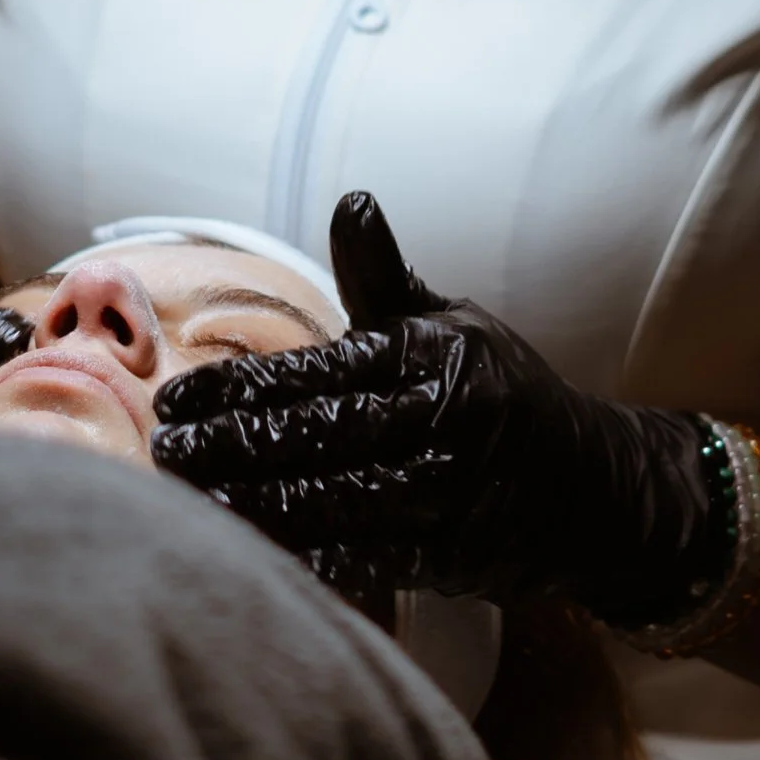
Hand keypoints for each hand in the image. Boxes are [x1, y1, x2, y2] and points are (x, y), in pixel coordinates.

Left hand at [150, 195, 719, 624]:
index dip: (240, 386)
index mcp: (434, 357)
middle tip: (165, 448)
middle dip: (232, 444)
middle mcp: (444, 421)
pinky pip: (364, 557)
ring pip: (334, 499)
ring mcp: (448, 494)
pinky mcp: (449, 554)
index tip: (177, 396)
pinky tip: (250, 551)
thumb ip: (383, 277)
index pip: (319, 370)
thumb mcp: (454, 325)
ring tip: (191, 496)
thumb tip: (352, 201)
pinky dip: (305, 556)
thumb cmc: (502, 394)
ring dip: (254, 502)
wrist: (593, 488)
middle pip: (318, 435)